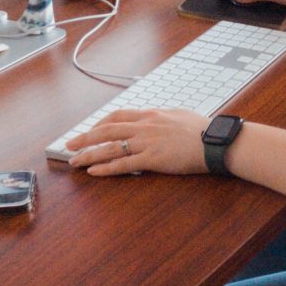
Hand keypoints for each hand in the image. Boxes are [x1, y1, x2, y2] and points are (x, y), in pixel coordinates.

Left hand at [68, 106, 208, 175]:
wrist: (216, 142)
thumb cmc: (203, 131)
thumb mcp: (179, 116)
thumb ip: (163, 118)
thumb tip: (157, 119)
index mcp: (151, 114)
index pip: (118, 116)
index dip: (100, 123)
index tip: (90, 130)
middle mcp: (145, 126)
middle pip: (107, 130)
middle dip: (85, 138)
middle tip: (69, 145)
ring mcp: (148, 142)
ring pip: (111, 147)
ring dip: (89, 154)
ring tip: (74, 161)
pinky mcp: (153, 159)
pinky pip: (124, 163)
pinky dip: (106, 167)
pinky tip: (93, 171)